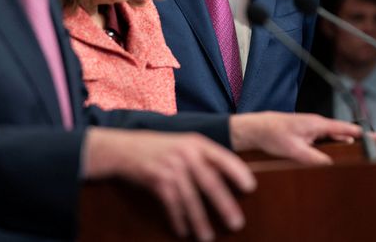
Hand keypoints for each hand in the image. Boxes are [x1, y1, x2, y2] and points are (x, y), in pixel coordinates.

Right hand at [83, 127, 255, 240]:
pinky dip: (178, 219)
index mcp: (196, 142)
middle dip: (224, 204)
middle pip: (210, 181)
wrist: (125, 148)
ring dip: (200, 220)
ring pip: (191, 198)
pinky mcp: (157, 180)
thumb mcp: (183, 145)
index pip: (222, 157)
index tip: (251, 187)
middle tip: (237, 223)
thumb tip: (230, 178)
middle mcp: (185, 153)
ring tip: (208, 237)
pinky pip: (172, 204)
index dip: (238, 172)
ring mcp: (170, 166)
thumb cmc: (161, 149)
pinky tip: (183, 231)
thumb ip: (204, 157)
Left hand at [229, 112, 365, 163]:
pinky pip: (324, 141)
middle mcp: (316, 125)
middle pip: (342, 133)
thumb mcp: (294, 149)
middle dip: (356, 140)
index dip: (361, 133)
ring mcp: (311, 129)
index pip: (345, 128)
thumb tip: (330, 165)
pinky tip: (335, 155)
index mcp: (317, 124)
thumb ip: (313, 158)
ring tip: (358, 153)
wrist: (256, 129)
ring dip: (343, 144)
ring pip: (333, 138)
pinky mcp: (306, 134)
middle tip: (371, 149)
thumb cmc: (273, 133)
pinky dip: (332, 146)